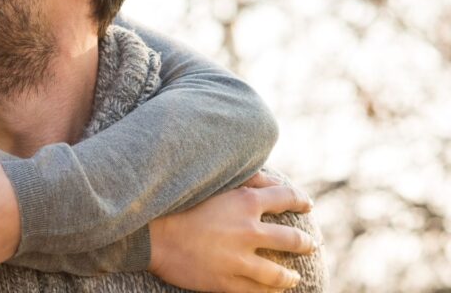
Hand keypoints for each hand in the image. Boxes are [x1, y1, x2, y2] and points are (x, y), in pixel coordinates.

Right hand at [148, 172, 316, 292]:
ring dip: (289, 276)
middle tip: (310, 244)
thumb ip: (244, 179)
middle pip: (292, 239)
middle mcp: (248, 231)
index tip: (307, 204)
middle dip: (305, 243)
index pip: (286, 198)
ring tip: (293, 276)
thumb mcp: (212, 183)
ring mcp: (238, 259)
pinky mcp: (226, 281)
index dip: (300, 201)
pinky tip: (271, 291)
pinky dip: (268, 292)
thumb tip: (271, 180)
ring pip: (278, 274)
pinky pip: (256, 291)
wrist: (151, 234)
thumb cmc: (178, 204)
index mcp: (245, 202)